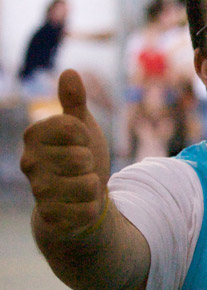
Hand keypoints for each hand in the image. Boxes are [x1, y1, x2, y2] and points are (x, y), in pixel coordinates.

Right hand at [20, 69, 110, 236]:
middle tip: (82, 169)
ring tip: (81, 187)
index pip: (74, 127)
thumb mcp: (81, 128)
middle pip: (81, 158)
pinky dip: (92, 208)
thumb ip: (74, 103)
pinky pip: (87, 211)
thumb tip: (69, 72)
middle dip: (91, 164)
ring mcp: (38, 191)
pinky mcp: (50, 217)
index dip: (87, 136)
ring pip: (87, 185)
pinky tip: (81, 206)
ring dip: (94, 187)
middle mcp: (29, 162)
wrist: (77, 199)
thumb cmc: (79, 158)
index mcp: (34, 136)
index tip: (80, 143)